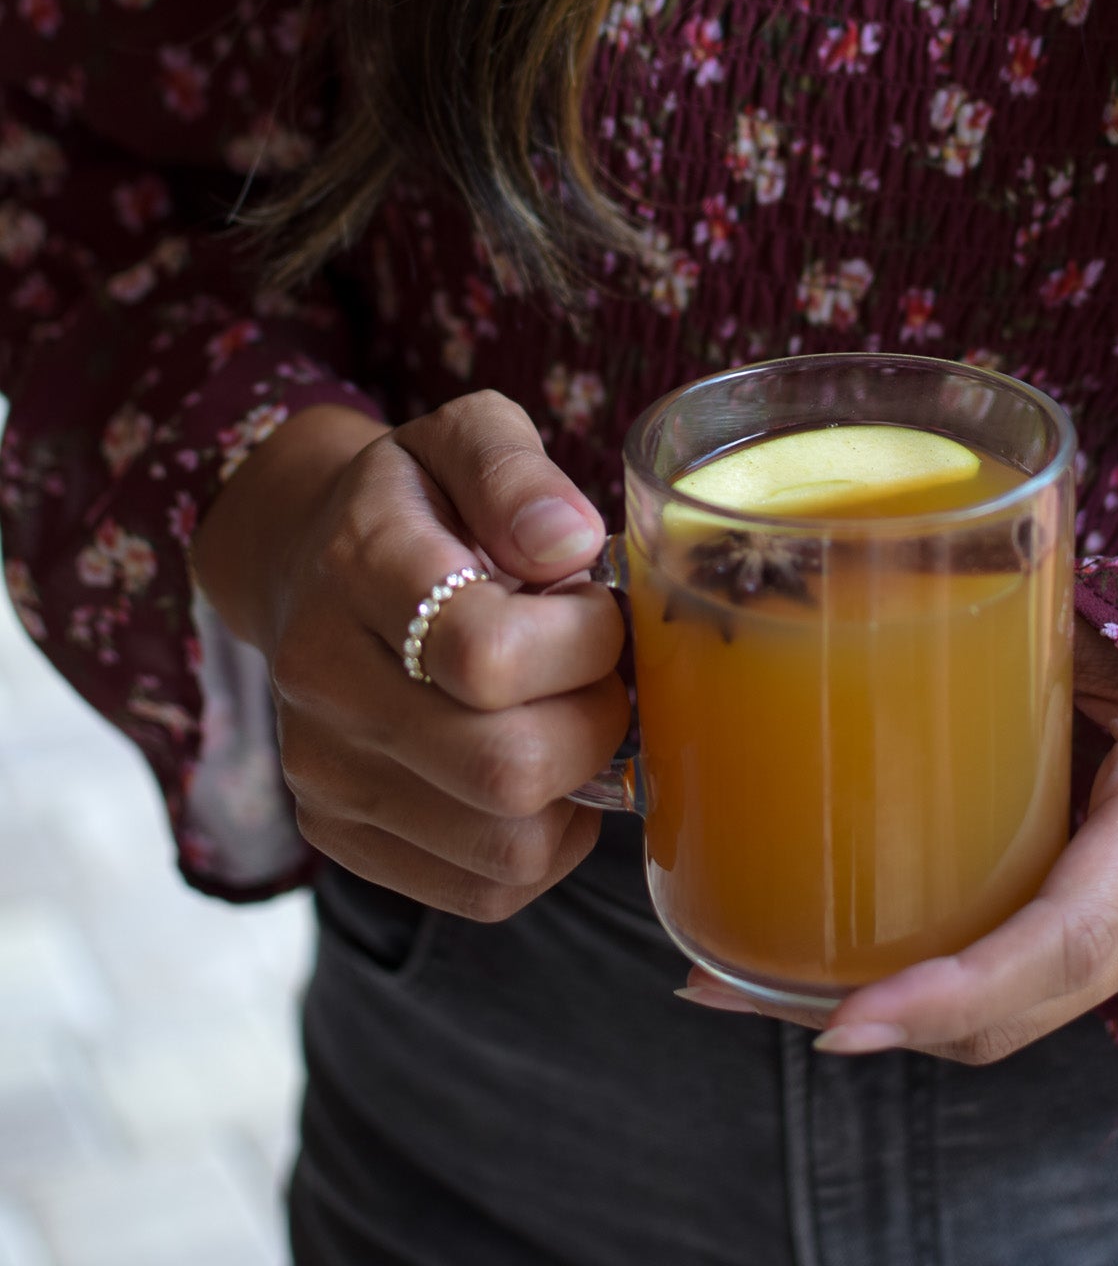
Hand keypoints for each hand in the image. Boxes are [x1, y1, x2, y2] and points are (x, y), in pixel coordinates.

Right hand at [191, 393, 628, 918]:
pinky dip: (544, 842)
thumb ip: (517, 472)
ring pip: (506, 848)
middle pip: (506, 768)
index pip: (485, 654)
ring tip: (565, 714)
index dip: (583, 641)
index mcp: (357, 566)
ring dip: (576, 789)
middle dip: (595, 722)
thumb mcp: (470, 435)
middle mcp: (321, 679)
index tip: (595, 605)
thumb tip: (569, 542)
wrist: (312, 556)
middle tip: (598, 671)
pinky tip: (540, 770)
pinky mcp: (339, 835)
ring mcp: (323, 770)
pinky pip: (485, 890)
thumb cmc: (423, 496)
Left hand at [680, 618, 1117, 1058]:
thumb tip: (845, 571)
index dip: (955, 990)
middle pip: (1023, 1006)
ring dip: (884, 1016)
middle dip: (876, 1019)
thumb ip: (1007, 618)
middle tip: (722, 989)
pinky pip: (1025, 995)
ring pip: (1014, 1019)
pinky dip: (929, 996)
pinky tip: (829, 975)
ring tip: (739, 982)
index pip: (1069, 935)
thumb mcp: (1108, 628)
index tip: (845, 1023)